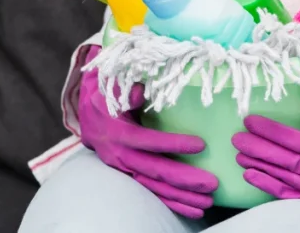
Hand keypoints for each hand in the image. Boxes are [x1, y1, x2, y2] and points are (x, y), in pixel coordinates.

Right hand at [78, 47, 218, 218]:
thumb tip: (139, 92)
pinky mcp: (131, 177)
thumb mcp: (111, 89)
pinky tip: (194, 210)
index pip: (149, 141)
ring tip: (207, 203)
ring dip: (182, 197)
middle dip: (184, 180)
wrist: (88, 116)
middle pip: (156, 171)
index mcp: (119, 134)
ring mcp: (126, 170)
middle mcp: (122, 156)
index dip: (174, 144)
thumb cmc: (106, 98)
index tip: (200, 145)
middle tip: (211, 184)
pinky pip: (153, 195)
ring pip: (156, 188)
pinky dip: (173, 204)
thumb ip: (125, 91)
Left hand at [232, 98, 299, 207]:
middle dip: (260, 150)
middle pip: (290, 163)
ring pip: (291, 182)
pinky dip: (277, 189)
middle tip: (237, 139)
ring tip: (240, 159)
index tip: (251, 121)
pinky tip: (259, 180)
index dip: (272, 133)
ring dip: (263, 170)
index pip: (299, 143)